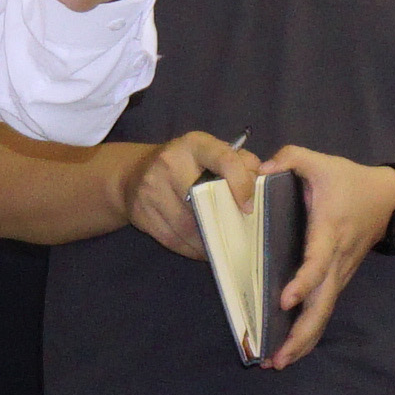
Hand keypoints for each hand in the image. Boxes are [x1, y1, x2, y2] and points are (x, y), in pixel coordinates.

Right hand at [121, 132, 248, 256]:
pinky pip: (174, 240)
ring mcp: (152, 189)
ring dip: (210, 241)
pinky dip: (194, 249)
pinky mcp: (142, 214)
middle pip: (203, 199)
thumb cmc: (185, 163)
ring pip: (189, 227)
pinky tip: (204, 249)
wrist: (134, 173)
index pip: (224, 159)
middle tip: (239, 232)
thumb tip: (260, 183)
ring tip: (225, 245)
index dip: (241, 184)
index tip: (248, 207)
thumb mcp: (210, 152)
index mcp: (194, 145)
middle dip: (224, 220)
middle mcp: (170, 163)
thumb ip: (240, 162)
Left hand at [251, 144, 394, 367]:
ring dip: (304, 340)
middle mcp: (337, 260)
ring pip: (324, 312)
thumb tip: (261, 169)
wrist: (388, 199)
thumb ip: (290, 158)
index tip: (285, 301)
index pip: (318, 261)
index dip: (303, 281)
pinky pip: (324, 309)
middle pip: (323, 304)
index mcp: (330, 231)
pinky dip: (309, 331)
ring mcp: (340, 274)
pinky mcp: (338, 280)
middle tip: (278, 357)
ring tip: (278, 362)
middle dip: (302, 333)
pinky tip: (290, 349)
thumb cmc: (349, 181)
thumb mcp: (320, 161)